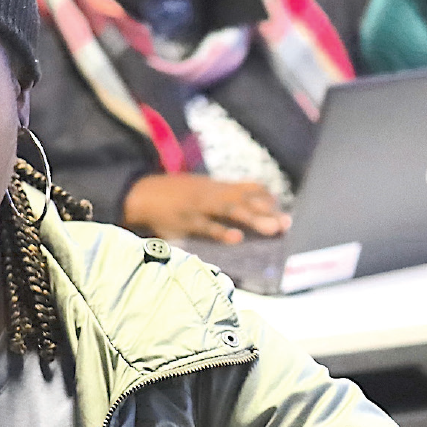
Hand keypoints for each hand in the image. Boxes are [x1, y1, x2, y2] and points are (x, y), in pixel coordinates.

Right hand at [122, 175, 289, 243]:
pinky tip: (236, 239)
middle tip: (286, 223)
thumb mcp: (202, 189)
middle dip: (266, 212)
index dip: (266, 200)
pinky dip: (220, 232)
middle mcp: (212, 194)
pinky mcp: (186, 221)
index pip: (248, 189)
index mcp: (217, 186)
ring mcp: (199, 206)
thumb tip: (258, 202)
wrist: (140, 193)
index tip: (284, 211)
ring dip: (252, 218)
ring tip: (272, 228)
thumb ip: (229, 194)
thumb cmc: (175, 194)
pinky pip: (205, 227)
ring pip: (229, 211)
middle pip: (244, 200)